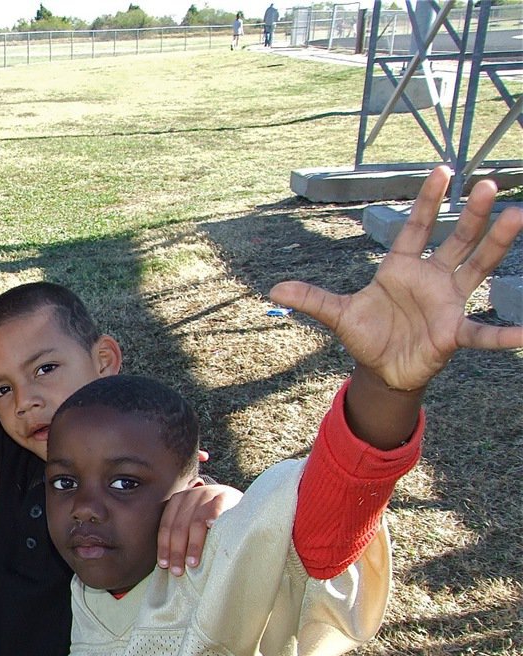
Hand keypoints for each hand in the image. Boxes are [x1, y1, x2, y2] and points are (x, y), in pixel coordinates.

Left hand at [157, 483, 241, 575]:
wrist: (234, 499)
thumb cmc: (210, 517)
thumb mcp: (191, 520)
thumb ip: (180, 534)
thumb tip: (165, 564)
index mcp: (177, 501)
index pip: (166, 526)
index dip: (164, 547)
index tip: (164, 565)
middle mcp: (190, 496)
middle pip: (179, 527)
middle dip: (177, 551)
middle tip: (177, 571)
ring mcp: (208, 494)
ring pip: (196, 522)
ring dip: (193, 545)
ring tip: (192, 563)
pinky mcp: (224, 496)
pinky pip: (216, 509)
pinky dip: (213, 519)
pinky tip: (211, 530)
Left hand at [271, 167, 522, 392]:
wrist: (381, 369)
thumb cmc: (367, 335)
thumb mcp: (337, 315)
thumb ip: (311, 298)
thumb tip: (273, 288)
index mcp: (401, 268)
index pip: (415, 228)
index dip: (427, 201)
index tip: (442, 170)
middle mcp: (431, 278)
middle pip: (456, 239)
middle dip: (471, 213)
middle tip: (487, 183)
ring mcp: (447, 302)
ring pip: (476, 267)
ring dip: (497, 244)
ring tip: (517, 215)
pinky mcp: (452, 333)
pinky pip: (481, 332)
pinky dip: (503, 333)